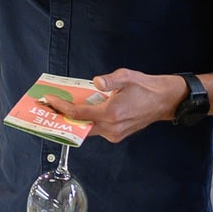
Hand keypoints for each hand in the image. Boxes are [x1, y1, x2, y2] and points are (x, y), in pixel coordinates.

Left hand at [53, 68, 184, 142]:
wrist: (164, 101)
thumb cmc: (145, 88)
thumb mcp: (127, 77)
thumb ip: (110, 80)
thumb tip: (96, 82)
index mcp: (112, 113)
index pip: (78, 113)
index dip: (61, 107)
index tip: (50, 100)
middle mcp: (112, 127)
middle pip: (80, 125)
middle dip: (63, 116)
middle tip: (48, 107)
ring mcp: (115, 133)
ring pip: (88, 129)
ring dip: (74, 119)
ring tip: (60, 108)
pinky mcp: (118, 134)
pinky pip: (97, 129)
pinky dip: (86, 121)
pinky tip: (79, 111)